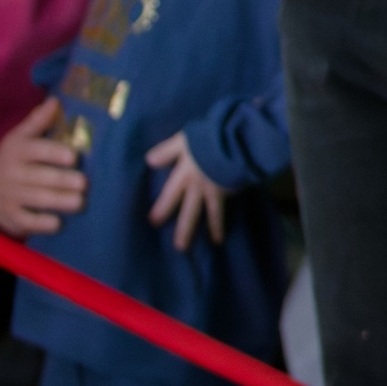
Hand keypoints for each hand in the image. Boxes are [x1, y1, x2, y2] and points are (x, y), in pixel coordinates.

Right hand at [0, 99, 85, 236]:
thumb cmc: (10, 159)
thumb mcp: (19, 137)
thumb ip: (38, 121)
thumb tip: (56, 100)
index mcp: (18, 151)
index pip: (36, 150)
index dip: (54, 153)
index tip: (73, 156)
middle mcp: (13, 174)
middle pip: (40, 178)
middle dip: (63, 181)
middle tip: (84, 183)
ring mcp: (11, 197)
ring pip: (37, 200)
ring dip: (60, 202)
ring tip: (80, 202)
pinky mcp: (10, 217)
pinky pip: (27, 222)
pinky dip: (42, 224)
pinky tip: (58, 223)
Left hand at [144, 132, 226, 250]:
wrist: (238, 139)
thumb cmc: (209, 137)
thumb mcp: (184, 140)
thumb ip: (167, 151)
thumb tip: (148, 161)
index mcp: (186, 175)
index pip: (170, 196)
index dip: (162, 209)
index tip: (154, 222)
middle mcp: (200, 187)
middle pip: (191, 212)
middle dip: (185, 230)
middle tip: (181, 247)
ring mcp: (218, 189)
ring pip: (215, 212)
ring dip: (215, 228)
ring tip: (217, 242)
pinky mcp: (234, 187)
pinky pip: (231, 203)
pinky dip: (233, 212)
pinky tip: (234, 220)